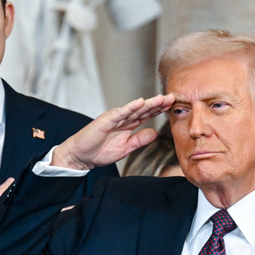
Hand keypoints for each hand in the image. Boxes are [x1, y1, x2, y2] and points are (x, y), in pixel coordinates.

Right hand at [52, 94, 174, 169]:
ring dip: (148, 103)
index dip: (159, 110)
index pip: (146, 115)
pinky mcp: (105, 120)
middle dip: (158, 103)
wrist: (81, 157)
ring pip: (134, 109)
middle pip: (143, 109)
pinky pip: (120, 113)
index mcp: (128, 125)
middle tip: (172, 97)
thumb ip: (139, 140)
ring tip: (161, 98)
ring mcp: (114, 118)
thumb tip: (155, 133)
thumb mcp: (126, 148)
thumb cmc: (99, 152)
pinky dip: (129, 107)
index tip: (173, 105)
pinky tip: (139, 102)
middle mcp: (122, 119)